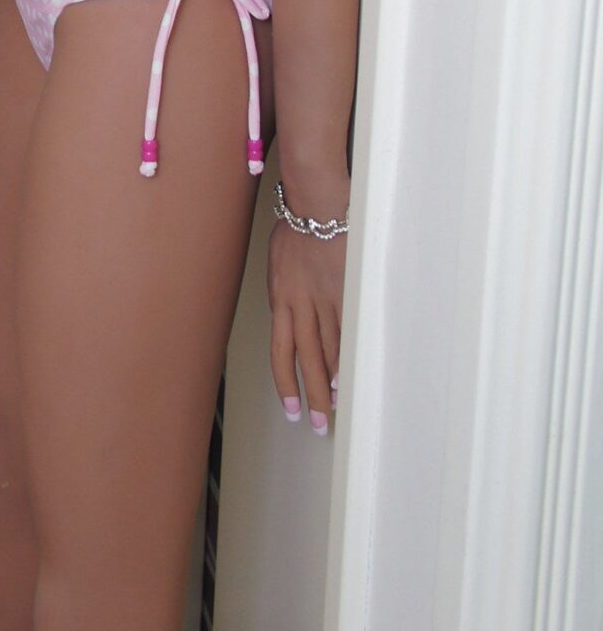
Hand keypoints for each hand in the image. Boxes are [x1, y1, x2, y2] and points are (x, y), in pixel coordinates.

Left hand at [268, 216, 343, 434]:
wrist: (315, 208)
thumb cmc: (294, 231)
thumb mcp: (278, 266)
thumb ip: (284, 295)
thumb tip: (289, 317)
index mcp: (280, 301)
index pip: (281, 353)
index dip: (286, 384)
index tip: (292, 408)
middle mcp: (300, 306)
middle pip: (306, 361)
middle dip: (312, 396)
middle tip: (320, 422)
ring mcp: (325, 301)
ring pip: (329, 351)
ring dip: (332, 380)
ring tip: (337, 404)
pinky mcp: (346, 293)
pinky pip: (348, 331)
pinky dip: (349, 355)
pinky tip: (352, 374)